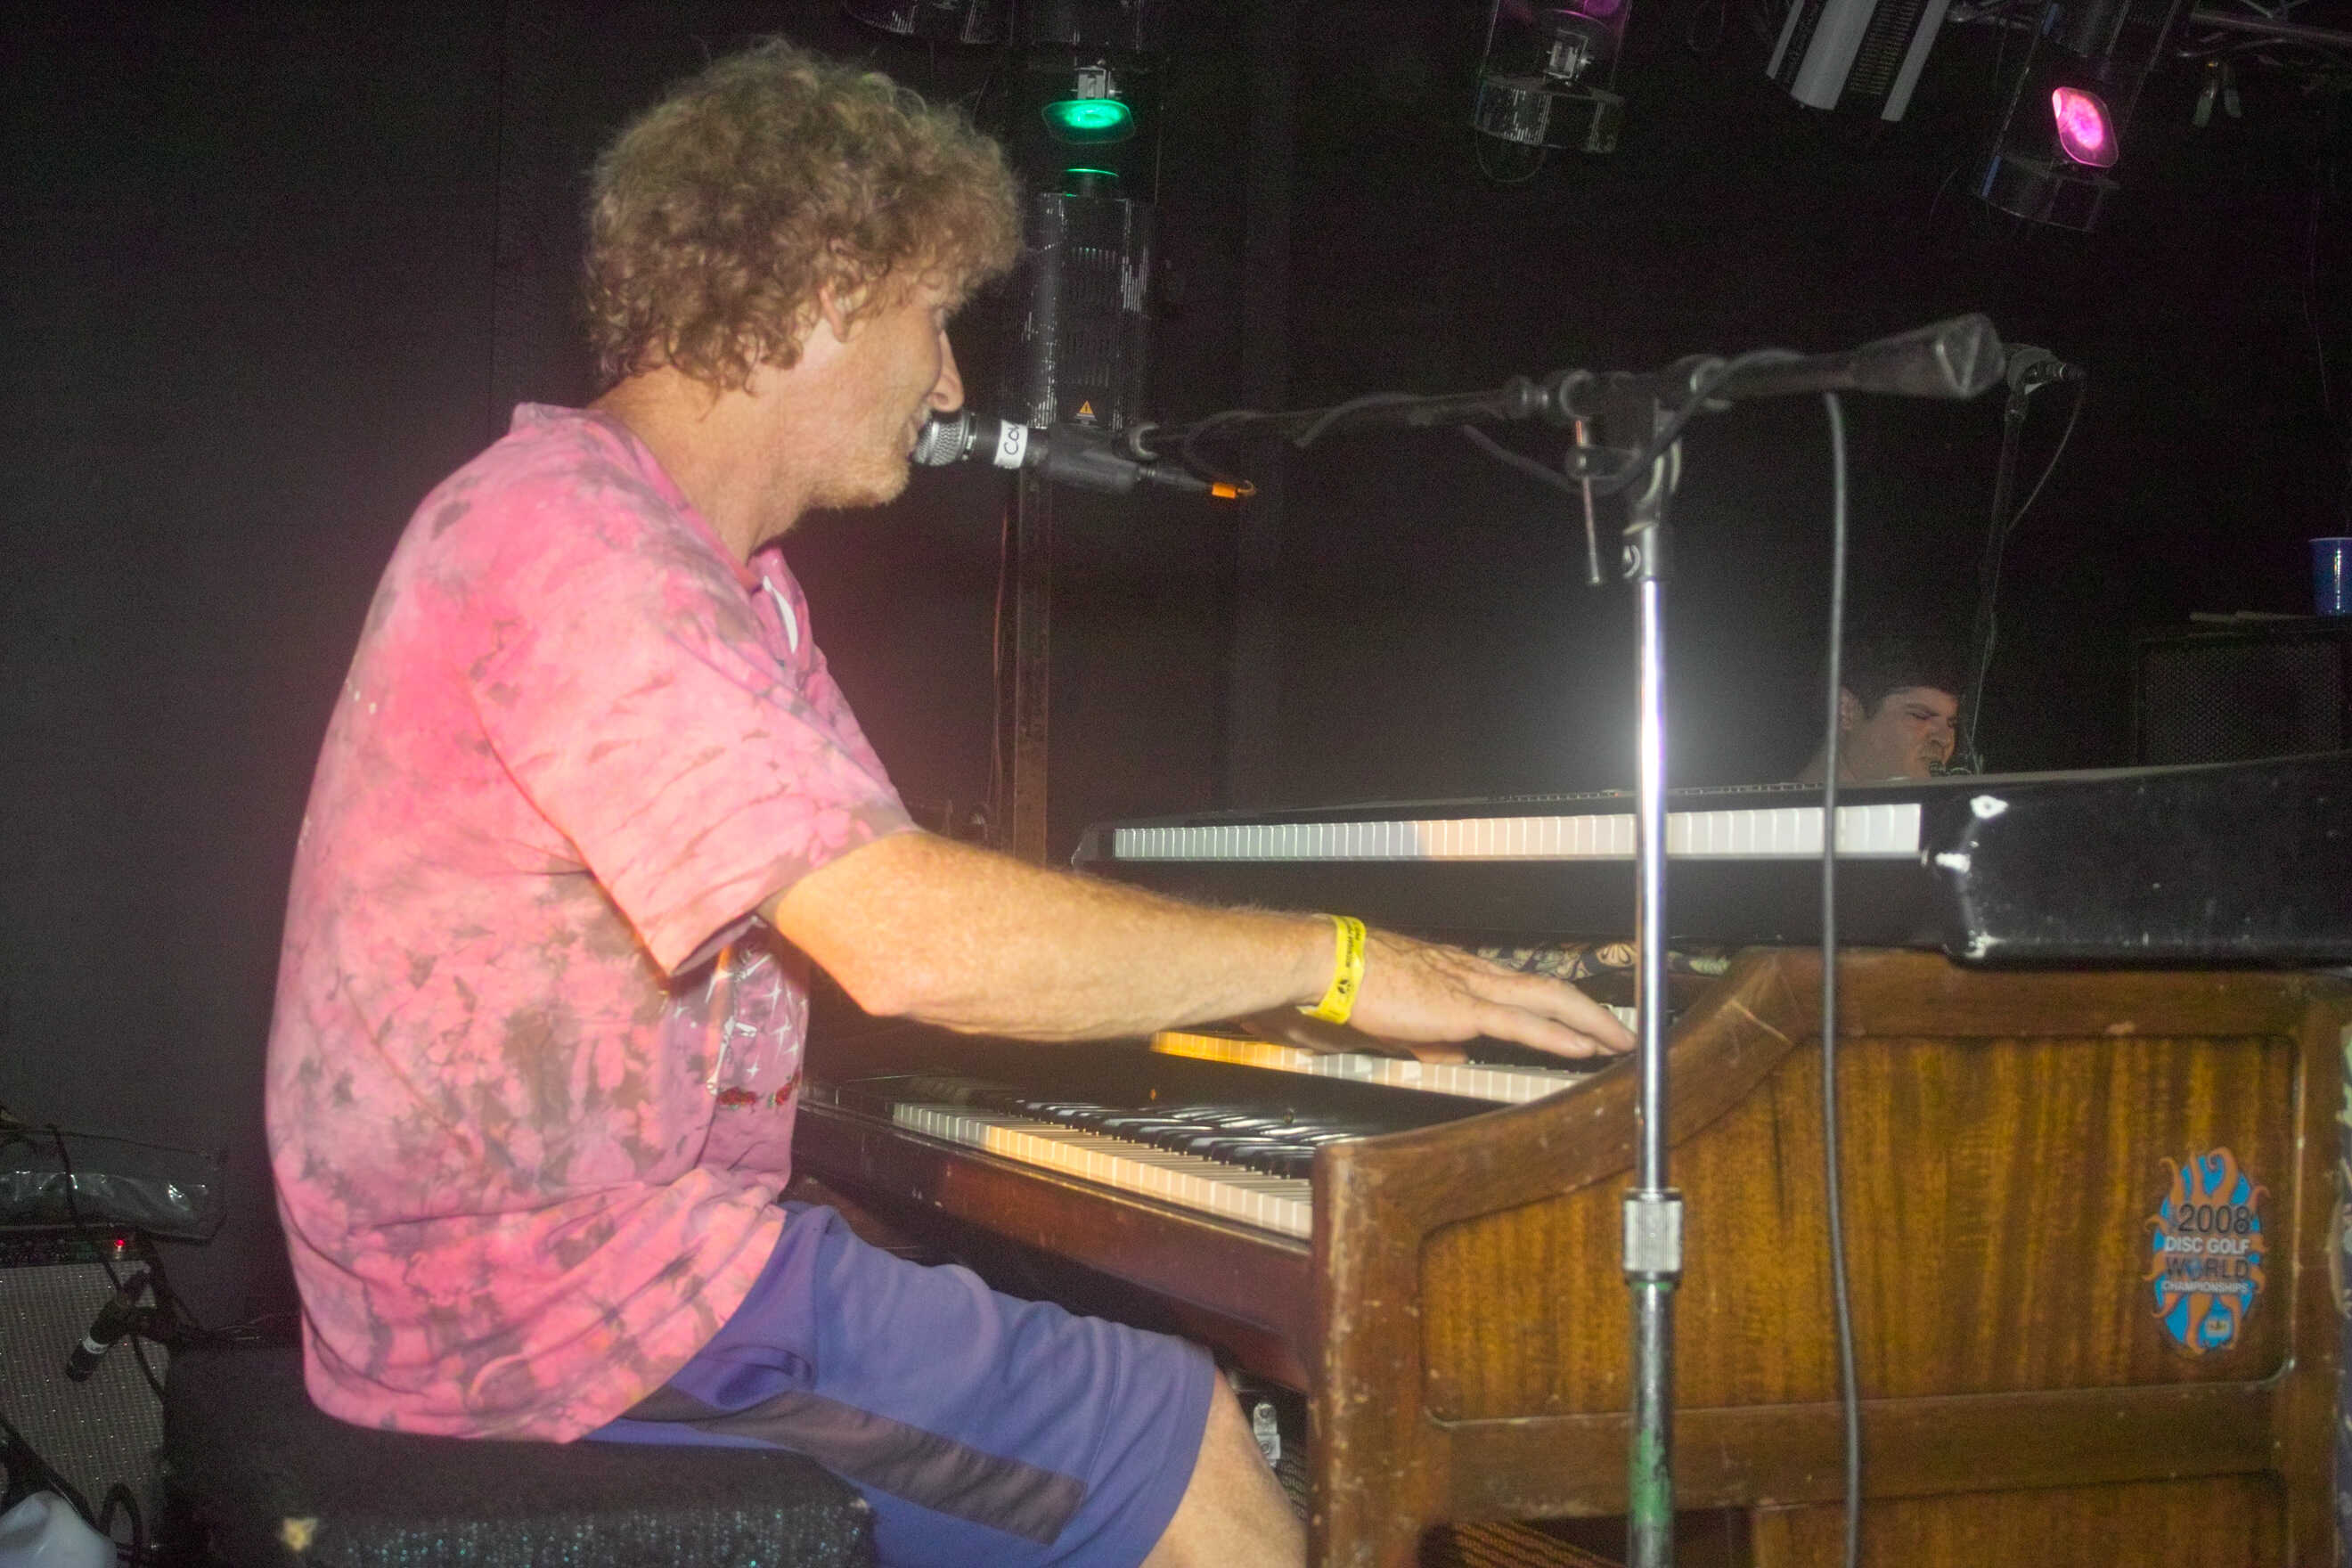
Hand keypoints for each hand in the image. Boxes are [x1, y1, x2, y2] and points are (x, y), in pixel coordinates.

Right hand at [1340, 930, 1634, 1062]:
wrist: (1333, 964)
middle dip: (1592, 1013)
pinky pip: (1523, 1023)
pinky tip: (1584, 1048)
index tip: (1584, 1025)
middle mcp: (1477, 975)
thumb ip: (1430, 1038)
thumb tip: (1449, 1055)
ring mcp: (1474, 989)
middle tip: (1624, 1034)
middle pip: (1551, 989)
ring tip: (1622, 1041)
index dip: (1559, 1007)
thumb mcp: (1400, 1020)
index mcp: (1462, 975)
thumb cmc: (1355, 985)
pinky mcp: (1463, 1009)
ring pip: (1549, 1000)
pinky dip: (1559, 1035)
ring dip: (1591, 1022)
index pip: (1525, 989)